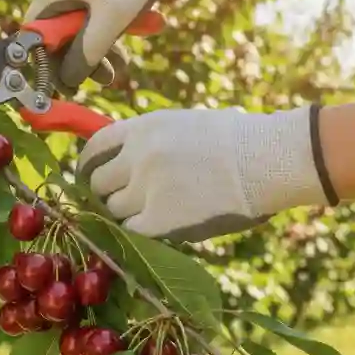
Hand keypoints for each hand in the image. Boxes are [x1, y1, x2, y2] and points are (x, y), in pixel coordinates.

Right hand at [25, 0, 202, 88]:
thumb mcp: (111, 20)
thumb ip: (86, 54)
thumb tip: (68, 82)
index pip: (36, 36)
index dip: (50, 63)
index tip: (71, 83)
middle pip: (59, 33)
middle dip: (85, 56)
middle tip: (108, 76)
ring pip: (80, 25)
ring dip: (103, 44)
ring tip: (126, 60)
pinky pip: (94, 11)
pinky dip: (113, 24)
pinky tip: (143, 27)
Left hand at [78, 106, 327, 242]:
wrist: (266, 160)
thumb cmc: (237, 140)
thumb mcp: (183, 124)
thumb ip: (149, 140)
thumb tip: (121, 160)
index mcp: (142, 128)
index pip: (95, 147)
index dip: (88, 165)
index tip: (88, 177)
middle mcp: (136, 156)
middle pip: (98, 182)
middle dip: (106, 193)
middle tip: (120, 201)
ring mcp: (145, 188)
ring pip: (113, 209)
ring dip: (125, 213)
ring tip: (150, 212)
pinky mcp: (158, 219)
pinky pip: (132, 230)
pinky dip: (141, 230)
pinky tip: (158, 226)